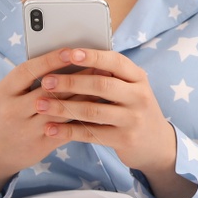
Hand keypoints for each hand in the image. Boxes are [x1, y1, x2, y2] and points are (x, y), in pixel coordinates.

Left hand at [31, 47, 177, 176]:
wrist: (157, 144)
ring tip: (41, 105)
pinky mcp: (125, 139)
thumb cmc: (134, 109)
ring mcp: (133, 119)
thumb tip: (72, 57)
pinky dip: (68, 131)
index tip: (68, 53)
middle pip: (102, 84)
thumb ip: (110, 76)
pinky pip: (91, 134)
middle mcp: (139, 96)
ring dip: (63, 107)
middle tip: (46, 82)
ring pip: (93, 110)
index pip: (115, 61)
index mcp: (138, 78)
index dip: (92, 56)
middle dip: (71, 82)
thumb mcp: (131, 89)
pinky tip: (51, 129)